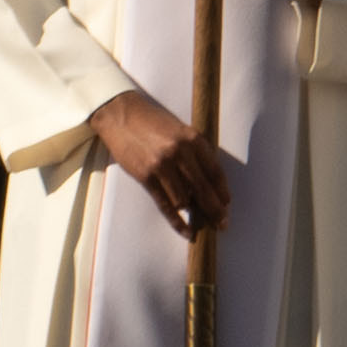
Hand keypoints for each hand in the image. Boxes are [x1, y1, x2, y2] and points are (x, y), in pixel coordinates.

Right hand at [85, 90, 232, 235]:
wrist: (120, 114)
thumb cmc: (151, 121)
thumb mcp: (180, 130)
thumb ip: (194, 152)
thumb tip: (206, 183)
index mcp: (192, 139)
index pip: (215, 171)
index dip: (222, 191)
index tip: (226, 204)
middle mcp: (180, 152)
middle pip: (203, 189)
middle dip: (215, 210)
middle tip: (223, 224)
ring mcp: (161, 165)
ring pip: (184, 200)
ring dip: (192, 212)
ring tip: (200, 222)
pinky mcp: (145, 176)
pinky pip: (165, 205)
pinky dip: (177, 222)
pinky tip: (187, 232)